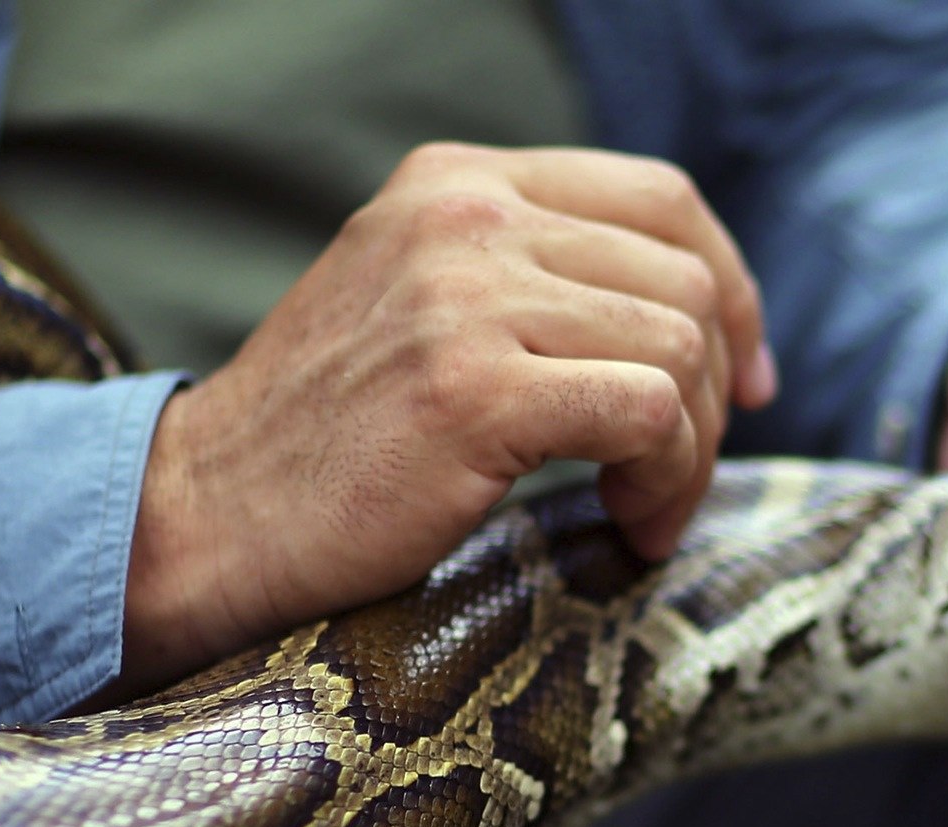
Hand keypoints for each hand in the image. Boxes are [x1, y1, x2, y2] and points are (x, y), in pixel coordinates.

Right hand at [117, 142, 777, 692]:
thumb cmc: (321, 445)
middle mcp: (466, 216)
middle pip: (685, 277)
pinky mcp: (473, 389)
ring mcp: (466, 297)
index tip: (743, 381)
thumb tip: (687, 317)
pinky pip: (648, 413)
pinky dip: (665, 480)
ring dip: (689, 450)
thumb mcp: (415, 307)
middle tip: (674, 477)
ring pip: (678, 345)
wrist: (204, 517)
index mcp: (456, 182)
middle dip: (712, 393)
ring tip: (641, 511)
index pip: (661, 198)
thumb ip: (523, 278)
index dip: (731, 290)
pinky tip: (626, 523)